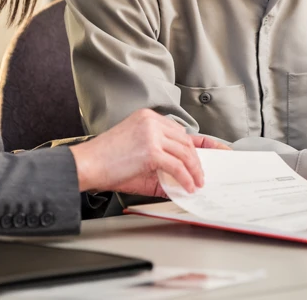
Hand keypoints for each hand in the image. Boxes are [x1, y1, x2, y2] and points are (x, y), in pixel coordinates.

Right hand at [69, 109, 229, 197]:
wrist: (85, 166)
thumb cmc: (107, 162)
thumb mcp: (138, 157)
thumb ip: (161, 161)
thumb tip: (182, 177)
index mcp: (148, 118)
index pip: (182, 131)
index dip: (204, 142)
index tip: (220, 149)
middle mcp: (152, 122)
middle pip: (186, 142)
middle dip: (198, 161)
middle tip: (202, 176)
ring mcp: (152, 134)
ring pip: (185, 153)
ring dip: (194, 172)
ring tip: (196, 184)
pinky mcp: (151, 150)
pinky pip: (177, 166)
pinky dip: (185, 178)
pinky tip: (186, 187)